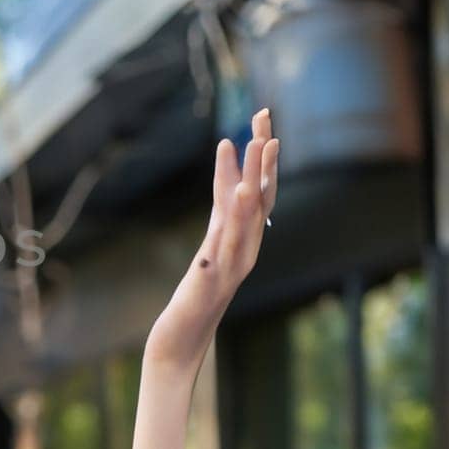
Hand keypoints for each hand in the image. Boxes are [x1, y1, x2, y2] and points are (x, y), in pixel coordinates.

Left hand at [129, 109, 279, 448]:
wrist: (183, 333)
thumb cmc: (200, 288)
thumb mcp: (212, 242)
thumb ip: (222, 212)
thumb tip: (232, 179)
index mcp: (244, 235)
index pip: (257, 187)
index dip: (260, 152)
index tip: (262, 116)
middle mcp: (246, 245)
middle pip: (259, 196)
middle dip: (262, 158)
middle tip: (265, 121)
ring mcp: (232, 262)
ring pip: (246, 218)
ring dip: (252, 181)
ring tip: (255, 150)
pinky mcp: (213, 278)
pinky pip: (223, 246)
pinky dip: (228, 223)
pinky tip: (230, 199)